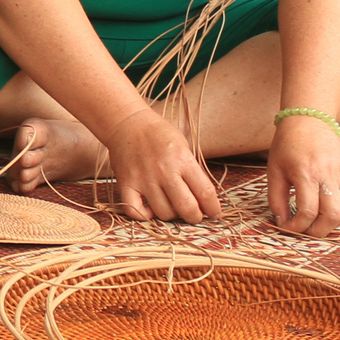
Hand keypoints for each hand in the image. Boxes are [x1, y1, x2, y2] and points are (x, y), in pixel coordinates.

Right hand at [104, 108, 220, 223]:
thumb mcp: (183, 147)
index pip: (205, 192)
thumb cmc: (159, 134)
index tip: (214, 213)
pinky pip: (135, 211)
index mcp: (182, 159)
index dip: (213, 208)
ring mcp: (143, 178)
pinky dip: (144, 216)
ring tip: (172, 207)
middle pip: (186, 207)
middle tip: (194, 216)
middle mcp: (164, 171)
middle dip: (195, 217)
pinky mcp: (126, 183)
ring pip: (163, 213)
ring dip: (171, 215)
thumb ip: (192, 172)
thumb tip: (203, 200)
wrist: (127, 122)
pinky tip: (149, 209)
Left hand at [265, 113, 339, 236]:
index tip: (287, 227)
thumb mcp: (274, 171)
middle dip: (317, 231)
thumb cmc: (287, 146)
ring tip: (313, 223)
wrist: (311, 122)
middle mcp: (327, 175)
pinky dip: (339, 215)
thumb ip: (276, 199)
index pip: (308, 210)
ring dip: (330, 225)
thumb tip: (282, 222)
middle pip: (332, 216)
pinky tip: (324, 213)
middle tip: (303, 230)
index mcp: (305, 172)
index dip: (297, 226)